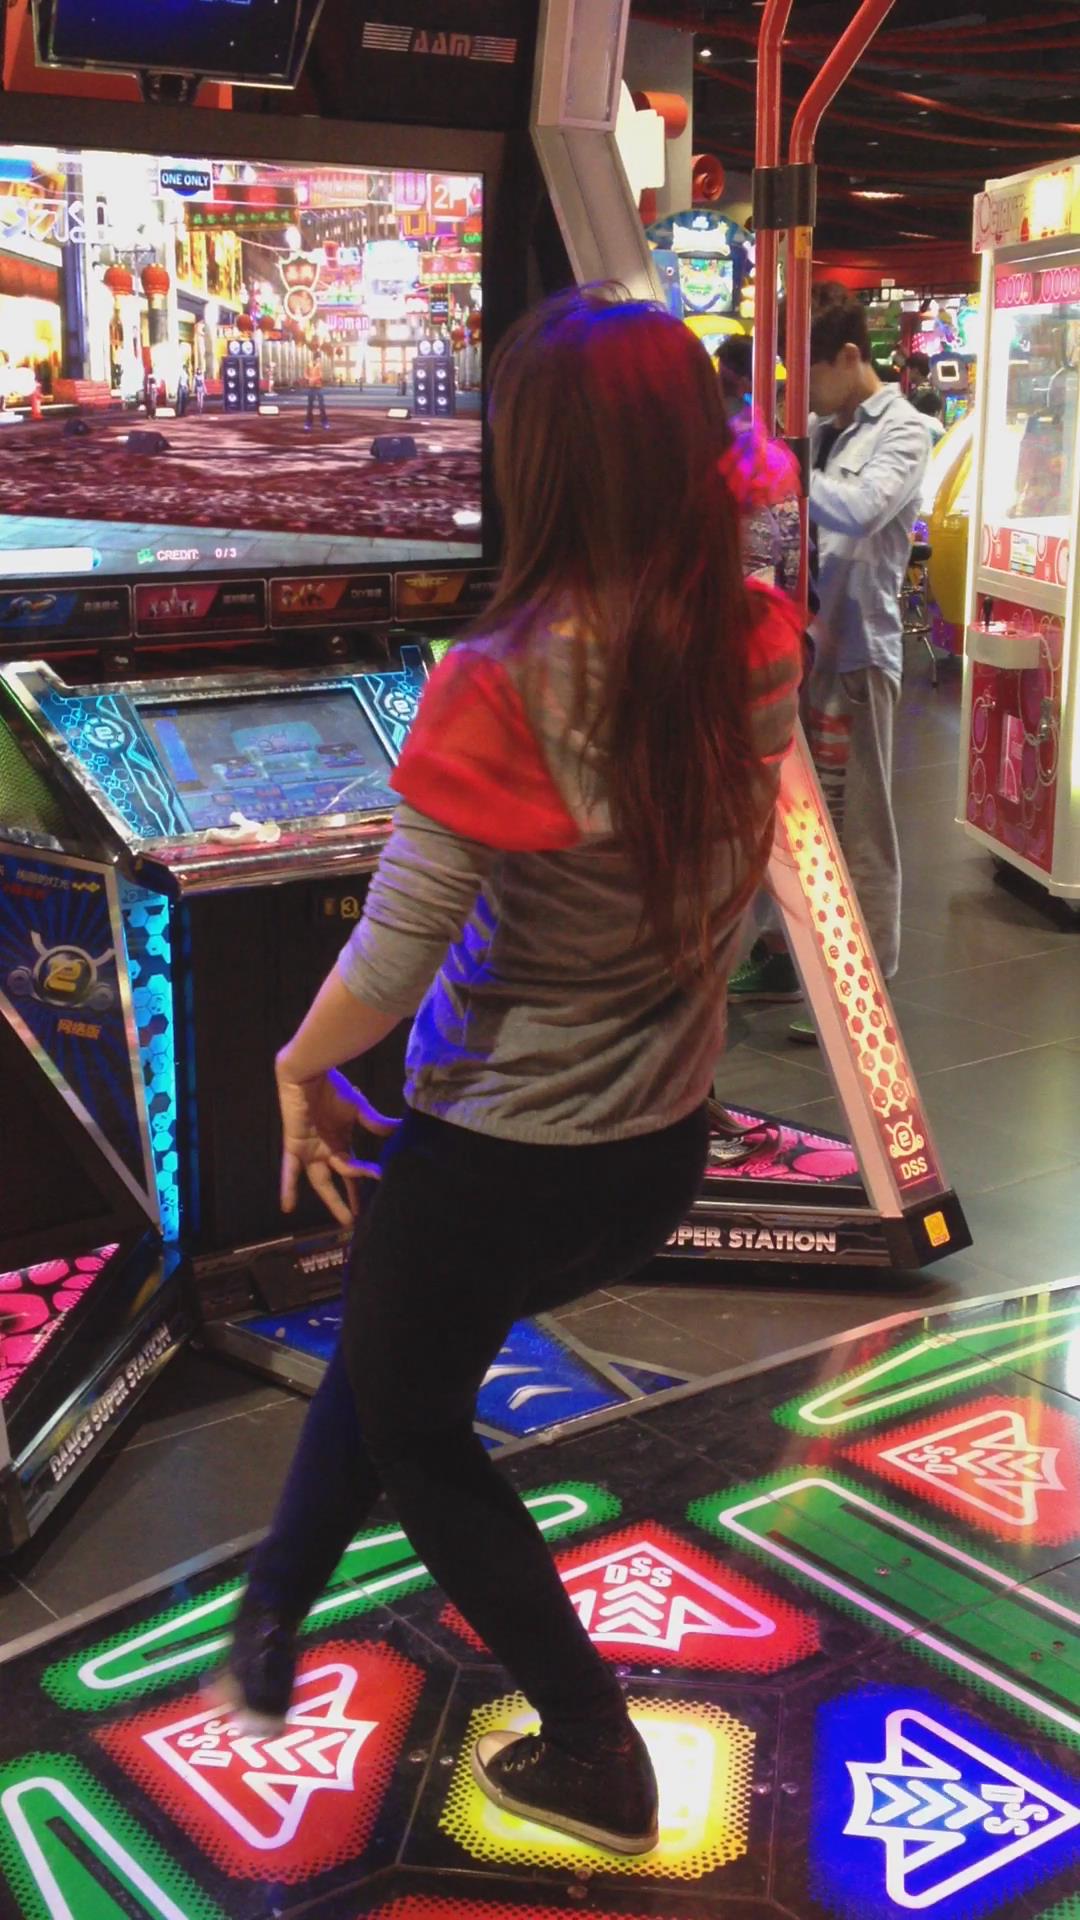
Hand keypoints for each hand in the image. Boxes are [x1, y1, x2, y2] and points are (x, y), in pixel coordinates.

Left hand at [275, 1059, 398, 1227]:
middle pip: (338, 1180)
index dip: (367, 1177)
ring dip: (331, 1199)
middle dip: (347, 1198)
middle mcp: (325, 1150)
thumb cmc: (332, 1088)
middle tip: (358, 1218)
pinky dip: (288, 1187)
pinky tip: (288, 1208)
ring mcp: (310, 1150)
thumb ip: (375, 1123)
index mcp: (339, 1143)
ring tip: (345, 1218)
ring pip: (320, 1181)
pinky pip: (290, 1170)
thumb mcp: (358, 1109)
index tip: (381, 1182)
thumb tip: (399, 1129)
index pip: (353, 1168)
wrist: (309, 1073)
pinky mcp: (295, 1146)